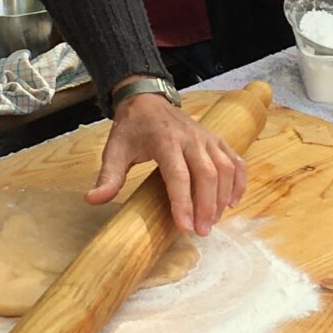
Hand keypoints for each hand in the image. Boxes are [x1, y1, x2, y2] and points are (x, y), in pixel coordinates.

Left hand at [86, 86, 248, 234]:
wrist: (148, 100)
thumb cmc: (132, 129)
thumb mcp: (114, 150)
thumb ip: (107, 176)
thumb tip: (93, 200)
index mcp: (165, 141)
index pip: (178, 175)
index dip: (183, 202)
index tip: (185, 227)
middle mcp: (191, 138)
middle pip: (208, 174)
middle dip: (207, 205)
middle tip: (201, 232)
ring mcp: (207, 138)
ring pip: (225, 168)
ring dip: (223, 197)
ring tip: (213, 222)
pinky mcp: (217, 140)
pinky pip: (236, 161)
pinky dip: (239, 182)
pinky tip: (233, 203)